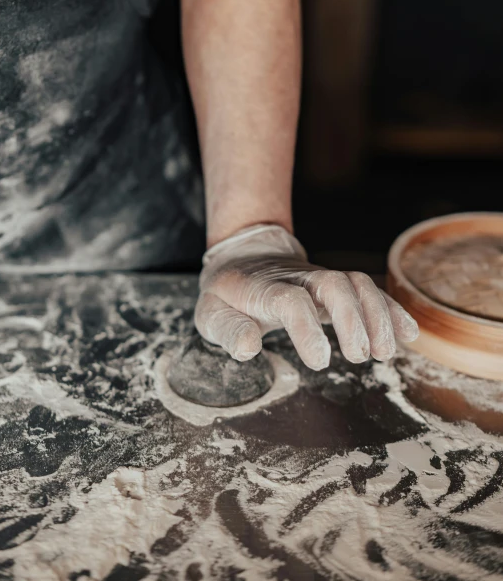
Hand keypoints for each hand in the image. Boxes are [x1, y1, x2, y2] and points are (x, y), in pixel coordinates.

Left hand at [195, 225, 418, 370]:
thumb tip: (249, 348)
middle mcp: (297, 278)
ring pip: (357, 283)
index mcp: (263, 288)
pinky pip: (368, 289)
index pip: (291, 300)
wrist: (244, 256)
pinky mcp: (336, 285)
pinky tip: (408, 334)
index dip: (308, 329)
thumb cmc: (227, 293)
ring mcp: (319, 279)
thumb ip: (227, 330)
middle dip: (353, 318)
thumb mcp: (210, 313)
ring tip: (386, 353)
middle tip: (360, 357)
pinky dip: (390, 309)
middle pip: (333, 284)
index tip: (320, 362)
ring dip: (377, 315)